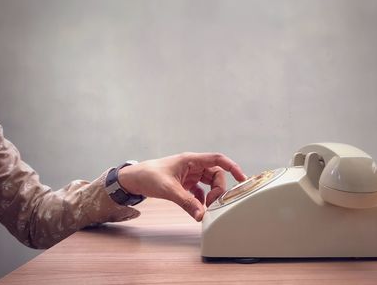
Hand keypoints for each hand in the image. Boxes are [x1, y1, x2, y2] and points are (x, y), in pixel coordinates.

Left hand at [118, 152, 245, 220]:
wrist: (134, 179)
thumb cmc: (149, 176)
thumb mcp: (169, 189)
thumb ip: (186, 202)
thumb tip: (200, 215)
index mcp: (191, 160)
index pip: (217, 159)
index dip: (232, 167)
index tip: (242, 178)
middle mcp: (193, 166)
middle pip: (216, 175)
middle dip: (218, 189)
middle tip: (214, 204)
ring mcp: (189, 174)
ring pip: (209, 183)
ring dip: (211, 195)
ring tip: (207, 207)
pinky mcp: (185, 183)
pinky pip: (200, 190)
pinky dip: (202, 199)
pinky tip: (198, 207)